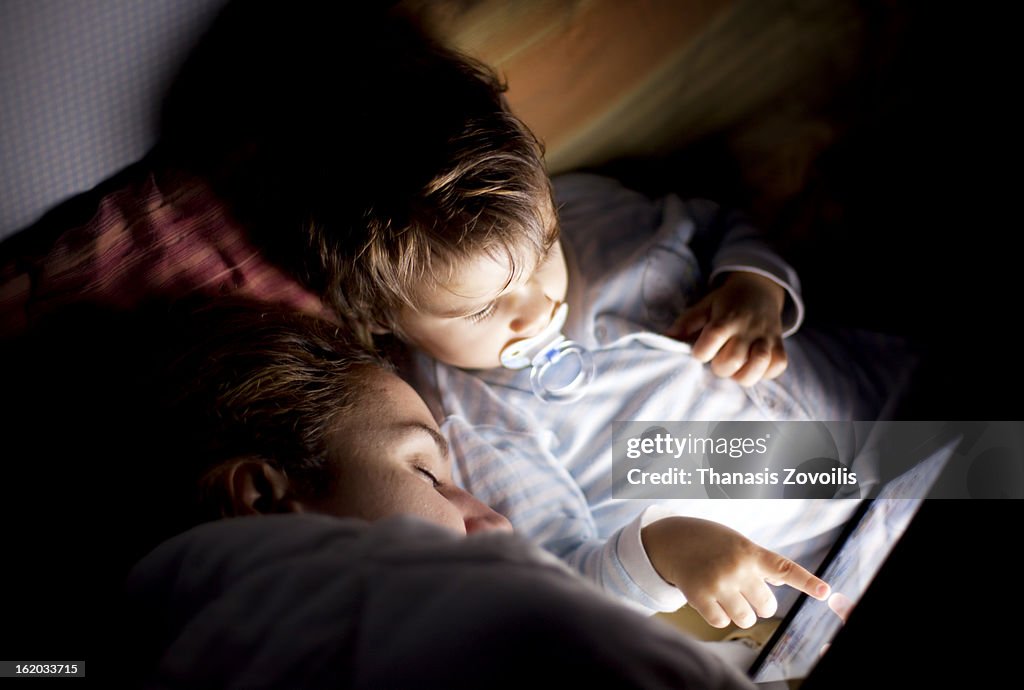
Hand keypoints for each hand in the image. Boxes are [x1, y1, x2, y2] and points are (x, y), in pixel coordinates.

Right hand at [641, 517, 829, 628]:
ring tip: (727, 595)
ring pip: (745, 619)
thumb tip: (780, 584)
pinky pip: (721, 622)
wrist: (672, 539)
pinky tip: (711, 599)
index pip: (784, 568)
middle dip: (759, 603)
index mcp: (750, 552)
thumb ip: (760, 562)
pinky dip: (719, 616)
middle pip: (767, 606)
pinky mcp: (699, 596)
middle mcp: (737, 568)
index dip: (807, 581)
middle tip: (744, 590)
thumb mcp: (738, 543)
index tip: (825, 591)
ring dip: (739, 612)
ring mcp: (718, 583)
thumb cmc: (711, 541)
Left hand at [666, 272, 787, 385]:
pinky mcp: (780, 345)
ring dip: (744, 375)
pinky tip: (754, 368)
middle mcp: (747, 328)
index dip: (701, 352)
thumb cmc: (726, 303)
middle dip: (721, 367)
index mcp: (726, 318)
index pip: (712, 338)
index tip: (700, 352)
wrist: (760, 289)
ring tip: (737, 370)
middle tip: (719, 361)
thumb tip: (664, 339)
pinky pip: (778, 365)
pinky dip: (766, 373)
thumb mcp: (704, 306)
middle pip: (733, 359)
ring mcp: (766, 337)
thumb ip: (686, 323)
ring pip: (759, 364)